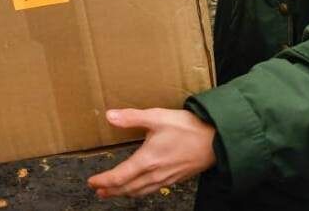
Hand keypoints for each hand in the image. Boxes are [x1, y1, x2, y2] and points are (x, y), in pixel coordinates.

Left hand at [87, 108, 216, 197]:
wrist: (216, 140)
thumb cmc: (188, 128)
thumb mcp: (158, 117)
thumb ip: (132, 118)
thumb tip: (109, 116)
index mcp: (147, 160)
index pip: (119, 177)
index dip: (103, 181)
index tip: (92, 182)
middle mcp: (154, 174)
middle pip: (127, 188)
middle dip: (110, 190)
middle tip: (98, 190)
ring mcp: (165, 179)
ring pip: (139, 191)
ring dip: (124, 193)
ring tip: (113, 192)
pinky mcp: (175, 179)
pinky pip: (151, 190)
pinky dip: (139, 191)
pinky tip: (139, 187)